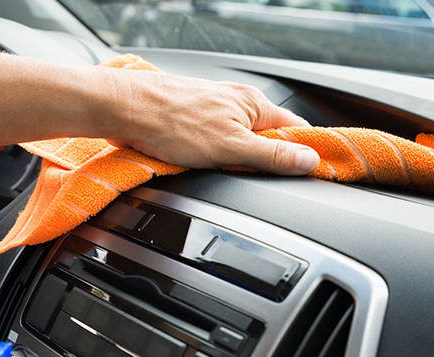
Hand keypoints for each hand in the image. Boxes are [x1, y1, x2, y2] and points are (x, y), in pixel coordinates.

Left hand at [103, 68, 319, 174]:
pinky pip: (213, 142)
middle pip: (266, 137)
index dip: (303, 152)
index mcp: (254, 104)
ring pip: (237, 141)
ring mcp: (213, 109)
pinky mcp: (191, 118)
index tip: (307, 172)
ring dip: (233, 160)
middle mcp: (236, 102)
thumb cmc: (172, 122)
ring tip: (217, 168)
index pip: (296, 129)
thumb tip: (309, 160)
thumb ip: (272, 156)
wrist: (125, 109)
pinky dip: (211, 156)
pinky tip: (198, 162)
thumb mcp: (231, 148)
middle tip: (250, 178)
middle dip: (262, 161)